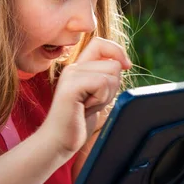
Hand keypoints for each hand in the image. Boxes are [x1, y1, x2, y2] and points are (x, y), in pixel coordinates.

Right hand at [40, 37, 131, 157]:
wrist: (58, 141)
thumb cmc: (79, 121)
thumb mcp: (96, 95)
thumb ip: (105, 77)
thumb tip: (124, 63)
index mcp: (79, 67)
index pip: (101, 43)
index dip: (117, 51)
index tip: (126, 66)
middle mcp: (74, 67)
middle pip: (114, 62)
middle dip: (114, 85)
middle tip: (95, 101)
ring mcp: (71, 75)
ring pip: (111, 72)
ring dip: (107, 94)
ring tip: (89, 105)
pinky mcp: (71, 87)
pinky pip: (102, 83)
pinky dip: (101, 99)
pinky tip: (86, 108)